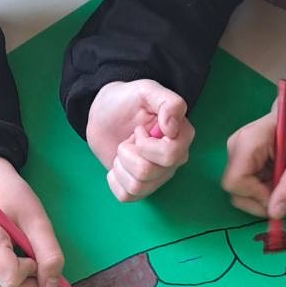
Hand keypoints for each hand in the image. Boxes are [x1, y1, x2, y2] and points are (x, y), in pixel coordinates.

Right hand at [0, 155, 63, 286]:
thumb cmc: (11, 195)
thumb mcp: (37, 219)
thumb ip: (49, 254)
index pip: (10, 280)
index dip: (31, 272)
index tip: (33, 250)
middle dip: (29, 281)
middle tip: (34, 255)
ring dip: (21, 282)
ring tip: (21, 253)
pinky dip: (10, 280)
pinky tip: (11, 258)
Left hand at [86, 80, 193, 201]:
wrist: (104, 113)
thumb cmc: (127, 100)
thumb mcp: (146, 90)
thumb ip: (168, 103)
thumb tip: (172, 129)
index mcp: (181, 136)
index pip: (171, 154)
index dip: (146, 144)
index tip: (139, 129)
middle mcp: (175, 159)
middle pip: (149, 172)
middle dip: (128, 153)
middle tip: (129, 139)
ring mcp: (159, 176)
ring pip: (137, 186)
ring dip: (121, 163)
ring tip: (123, 149)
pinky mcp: (141, 188)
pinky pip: (126, 196)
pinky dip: (115, 179)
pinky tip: (118, 164)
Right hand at [222, 103, 285, 218]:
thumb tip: (276, 214)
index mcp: (247, 143)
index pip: (235, 183)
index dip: (257, 197)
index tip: (283, 194)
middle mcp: (235, 149)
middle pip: (237, 193)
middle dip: (268, 200)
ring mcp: (236, 156)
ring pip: (246, 194)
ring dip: (274, 196)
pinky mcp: (242, 163)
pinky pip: (252, 188)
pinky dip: (272, 190)